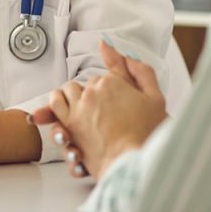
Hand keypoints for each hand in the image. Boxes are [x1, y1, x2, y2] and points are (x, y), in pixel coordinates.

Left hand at [33, 41, 167, 177]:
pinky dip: (58, 104)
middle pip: (88, 83)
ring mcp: (79, 107)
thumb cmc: (147, 134)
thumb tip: (117, 49)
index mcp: (113, 82)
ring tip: (84, 107)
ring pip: (69, 90)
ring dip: (74, 95)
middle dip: (96, 92)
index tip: (114, 94)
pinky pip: (55, 105)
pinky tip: (67, 111)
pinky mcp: (69, 124)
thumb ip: (140, 70)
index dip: (114, 85)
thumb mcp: (155, 98)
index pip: (108, 74)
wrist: (133, 162)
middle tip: (107, 109)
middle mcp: (93, 91)